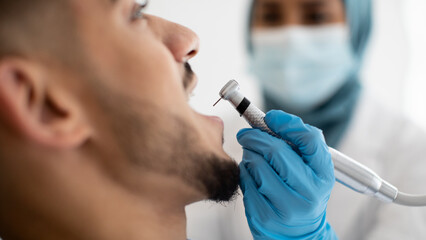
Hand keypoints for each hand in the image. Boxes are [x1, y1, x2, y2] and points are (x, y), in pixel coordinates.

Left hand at [238, 110, 336, 239]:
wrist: (298, 233)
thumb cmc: (302, 193)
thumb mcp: (312, 171)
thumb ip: (299, 145)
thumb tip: (270, 121)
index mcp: (324, 176)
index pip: (309, 139)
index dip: (287, 123)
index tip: (271, 118)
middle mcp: (308, 192)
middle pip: (276, 150)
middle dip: (256, 136)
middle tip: (246, 134)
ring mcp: (285, 206)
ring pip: (256, 164)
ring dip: (249, 154)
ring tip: (252, 157)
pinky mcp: (263, 214)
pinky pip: (246, 180)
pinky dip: (245, 171)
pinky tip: (251, 174)